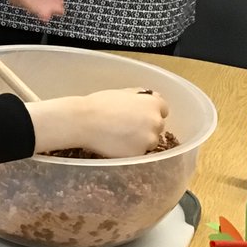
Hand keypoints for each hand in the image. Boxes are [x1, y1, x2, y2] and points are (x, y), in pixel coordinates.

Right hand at [28, 88, 168, 157]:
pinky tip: (117, 144)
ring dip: (140, 140)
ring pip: (150, 141)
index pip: (162, 109)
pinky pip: (139, 153)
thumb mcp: (123, 92)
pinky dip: (131, 150)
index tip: (139, 115)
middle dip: (146, 127)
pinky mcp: (139, 154)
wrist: (84, 121)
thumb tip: (151, 97)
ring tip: (120, 137)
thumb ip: (140, 96)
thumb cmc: (99, 104)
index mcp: (153, 104)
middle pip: (157, 126)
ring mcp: (148, 140)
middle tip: (126, 126)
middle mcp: (155, 122)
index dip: (150, 112)